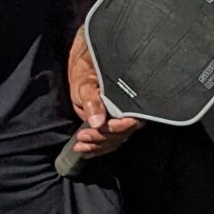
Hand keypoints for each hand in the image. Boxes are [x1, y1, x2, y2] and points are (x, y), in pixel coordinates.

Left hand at [67, 29, 139, 157]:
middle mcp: (131, 109)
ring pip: (117, 139)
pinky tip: (86, 151)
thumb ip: (92, 100)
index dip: (119, 128)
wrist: (86, 61)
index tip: (101, 128)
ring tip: (80, 147)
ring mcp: (123, 117)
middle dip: (102, 139)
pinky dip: (98, 148)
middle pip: (123, 133)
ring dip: (98, 146)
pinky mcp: (114, 122)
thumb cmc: (87, 67)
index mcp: (130, 97)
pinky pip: (111, 140)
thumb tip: (97, 122)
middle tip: (82, 138)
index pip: (133, 120)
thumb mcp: (85, 81)